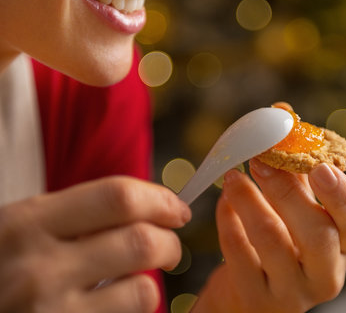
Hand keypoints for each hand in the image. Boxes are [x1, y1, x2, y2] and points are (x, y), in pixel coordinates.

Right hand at [0, 176, 190, 312]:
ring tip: (138, 282)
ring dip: (151, 284)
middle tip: (168, 248)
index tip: (175, 209)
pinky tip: (114, 306)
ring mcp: (50, 312)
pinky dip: (131, 311)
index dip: (159, 200)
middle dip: (169, 243)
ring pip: (144, 291)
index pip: (118, 197)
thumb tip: (155, 207)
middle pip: (141, 242)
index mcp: (29, 222)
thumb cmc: (2, 265)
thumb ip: (78, 215)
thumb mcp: (22, 228)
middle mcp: (39, 267)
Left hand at [193, 159, 345, 312]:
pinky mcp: (257, 298)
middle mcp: (327, 275)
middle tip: (259, 160)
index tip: (318, 166)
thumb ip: (297, 170)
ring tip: (232, 177)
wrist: (254, 293)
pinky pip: (239, 254)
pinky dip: (229, 221)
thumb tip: (284, 115)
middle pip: (316, 234)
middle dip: (286, 191)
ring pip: (272, 241)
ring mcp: (292, 292)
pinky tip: (225, 203)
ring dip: (249, 200)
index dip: (339, 193)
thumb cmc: (284, 241)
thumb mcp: (298, 209)